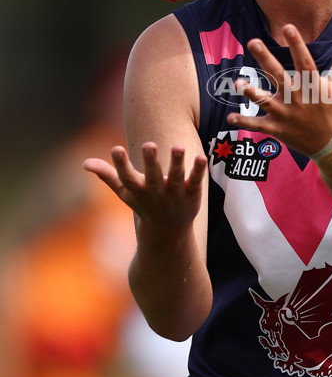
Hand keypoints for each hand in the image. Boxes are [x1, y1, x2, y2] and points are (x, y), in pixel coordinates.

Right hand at [83, 143, 206, 237]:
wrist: (168, 232)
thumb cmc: (144, 205)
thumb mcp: (125, 192)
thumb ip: (108, 176)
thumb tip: (84, 163)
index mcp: (138, 191)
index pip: (127, 177)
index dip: (120, 164)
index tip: (116, 148)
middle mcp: (156, 192)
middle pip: (153, 177)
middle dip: (151, 162)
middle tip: (149, 144)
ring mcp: (175, 194)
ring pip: (177, 177)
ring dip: (177, 162)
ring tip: (178, 146)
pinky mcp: (192, 193)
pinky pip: (196, 181)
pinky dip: (198, 170)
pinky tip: (201, 156)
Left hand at [227, 25, 331, 157]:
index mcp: (313, 85)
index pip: (304, 61)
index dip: (297, 44)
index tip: (288, 27)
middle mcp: (298, 98)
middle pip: (279, 76)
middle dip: (265, 59)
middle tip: (253, 42)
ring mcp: (286, 115)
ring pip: (266, 102)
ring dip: (252, 93)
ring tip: (239, 83)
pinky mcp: (278, 129)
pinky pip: (259, 125)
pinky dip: (245, 121)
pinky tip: (231, 116)